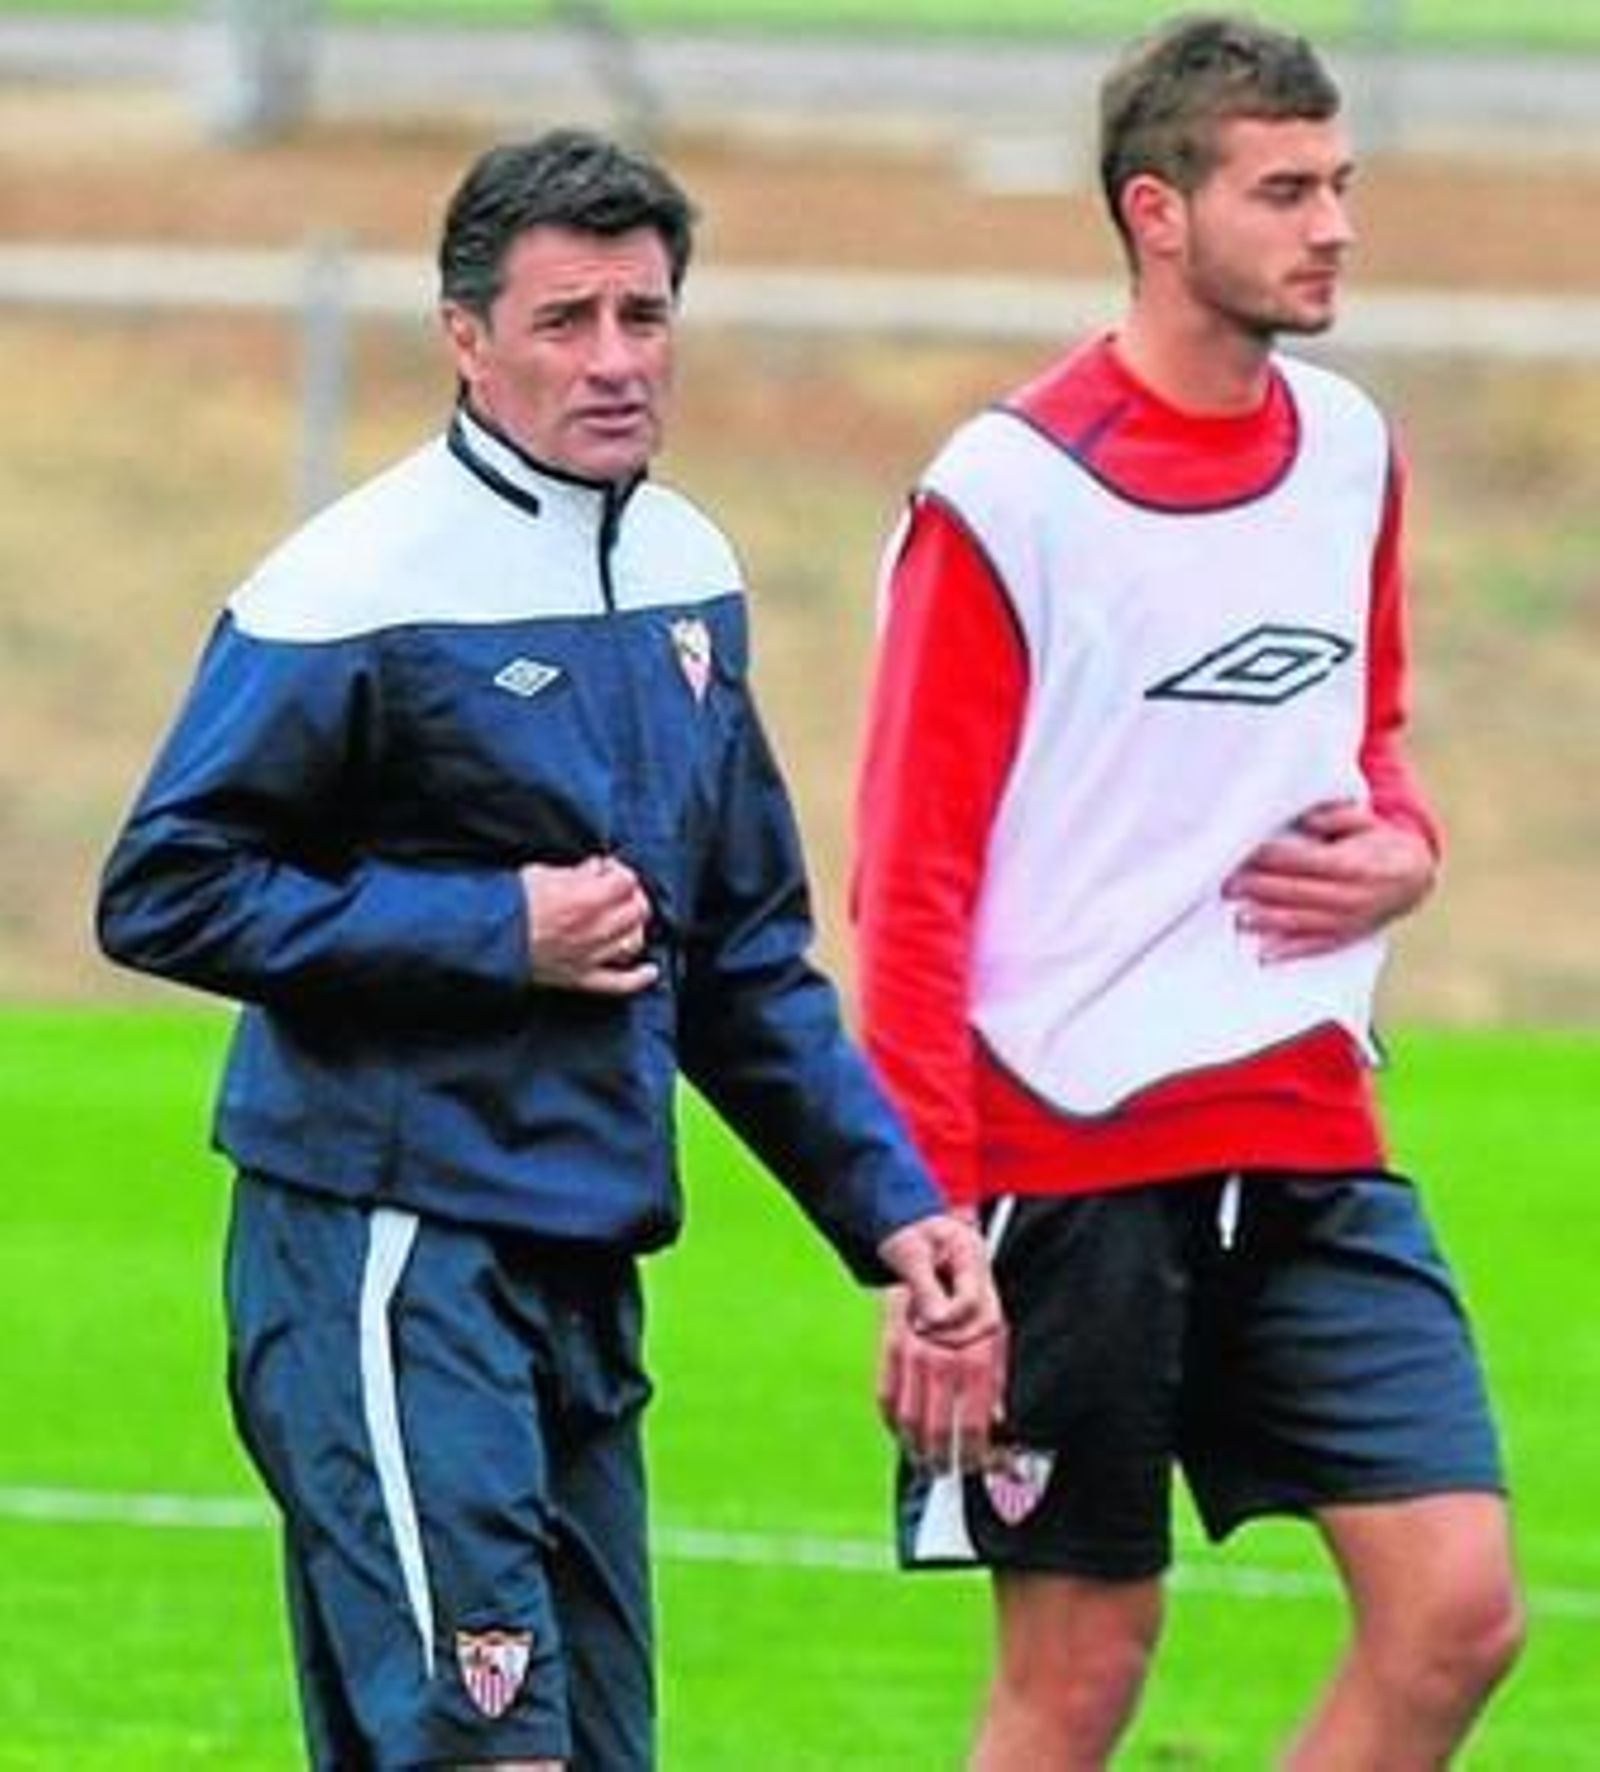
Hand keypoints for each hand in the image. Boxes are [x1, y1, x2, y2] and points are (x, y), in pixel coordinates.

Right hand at [520, 855, 658, 995]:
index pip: (626, 880)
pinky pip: (619, 983)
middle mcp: (595, 928)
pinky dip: (638, 978)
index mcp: (587, 899)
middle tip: (618, 892)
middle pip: (637, 910)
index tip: (606, 870)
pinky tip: (649, 971)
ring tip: (626, 920)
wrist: (486, 937)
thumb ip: (576, 872)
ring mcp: (591, 955)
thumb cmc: (510, 904)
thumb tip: (595, 868)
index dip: (618, 871)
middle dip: (631, 896)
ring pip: (633, 942)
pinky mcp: (581, 977)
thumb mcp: (542, 873)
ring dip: (633, 929)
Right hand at [875, 1216, 1005, 1472]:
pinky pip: (886, 1393)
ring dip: (916, 1448)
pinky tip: (901, 1432)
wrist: (927, 1238)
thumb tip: (999, 1420)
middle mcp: (939, 1355)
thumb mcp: (995, 1321)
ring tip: (926, 1465)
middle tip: (950, 1476)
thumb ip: (994, 1373)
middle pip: (937, 1428)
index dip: (978, 1454)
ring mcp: (910, 1350)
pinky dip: (892, 1420)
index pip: (974, 1421)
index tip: (980, 1468)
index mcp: (973, 1352)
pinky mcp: (889, 1343)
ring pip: (908, 1417)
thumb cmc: (968, 1281)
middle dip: (944, 1460)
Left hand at [1223, 800, 1437, 962]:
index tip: (1246, 853)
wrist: (1415, 878)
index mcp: (1356, 864)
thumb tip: (1306, 819)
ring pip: (1303, 922)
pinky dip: (1289, 951)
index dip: (1276, 858)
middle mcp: (1352, 896)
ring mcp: (1349, 921)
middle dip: (1262, 889)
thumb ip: (1336, 817)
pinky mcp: (1345, 937)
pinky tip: (1264, 954)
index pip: (1308, 862)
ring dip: (1269, 922)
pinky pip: (1315, 947)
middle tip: (1229, 886)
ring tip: (1239, 918)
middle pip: (1300, 893)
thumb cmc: (1380, 843)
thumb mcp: (1367, 821)